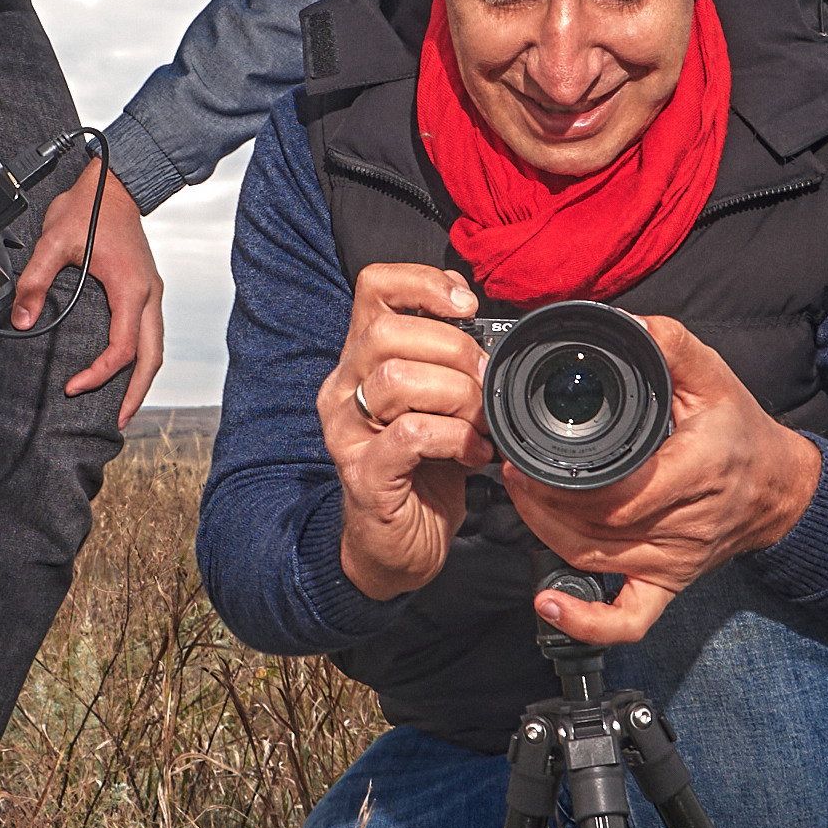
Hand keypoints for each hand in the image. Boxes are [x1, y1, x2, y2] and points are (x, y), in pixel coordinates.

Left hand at [11, 159, 165, 413]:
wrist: (115, 185)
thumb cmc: (88, 209)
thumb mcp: (54, 241)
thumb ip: (35, 282)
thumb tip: (22, 320)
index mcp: (130, 288)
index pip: (122, 347)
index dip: (99, 374)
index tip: (74, 387)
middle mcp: (148, 294)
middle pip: (152, 358)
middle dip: (136, 393)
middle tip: (116, 420)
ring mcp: (151, 293)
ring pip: (156, 348)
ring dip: (141, 380)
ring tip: (122, 405)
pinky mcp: (146, 290)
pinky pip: (150, 335)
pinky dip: (141, 359)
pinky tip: (124, 370)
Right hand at [320, 263, 492, 601]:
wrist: (398, 544)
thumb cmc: (422, 469)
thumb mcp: (438, 402)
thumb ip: (448, 359)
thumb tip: (483, 319)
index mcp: (361, 359)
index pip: (374, 287)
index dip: (424, 282)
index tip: (468, 306)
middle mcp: (342, 388)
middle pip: (388, 332)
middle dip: (454, 350)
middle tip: (485, 381)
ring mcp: (347, 432)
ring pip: (397, 380)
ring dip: (457, 396)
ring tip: (481, 422)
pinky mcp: (364, 473)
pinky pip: (411, 435)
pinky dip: (455, 439)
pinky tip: (474, 454)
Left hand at [506, 317, 822, 648]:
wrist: (779, 488)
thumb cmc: (741, 431)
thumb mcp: (714, 376)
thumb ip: (670, 345)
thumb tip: (626, 325)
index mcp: (697, 470)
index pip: (622, 492)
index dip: (563, 483)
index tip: (527, 456)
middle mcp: (685, 523)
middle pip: (597, 528)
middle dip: (541, 502)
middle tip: (511, 469)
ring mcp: (675, 560)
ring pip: (595, 560)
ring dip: (546, 534)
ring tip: (519, 498)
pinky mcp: (669, 583)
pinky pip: (628, 620)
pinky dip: (584, 621)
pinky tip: (549, 605)